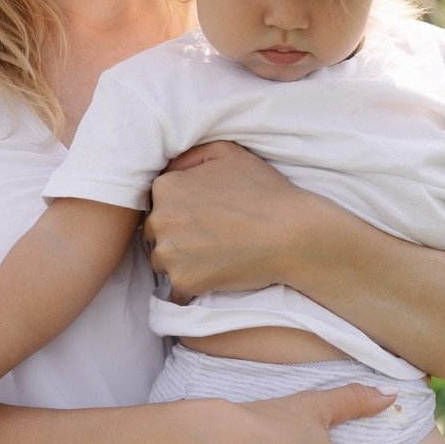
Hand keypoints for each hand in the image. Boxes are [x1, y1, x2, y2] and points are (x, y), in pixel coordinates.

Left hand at [146, 141, 306, 301]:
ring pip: (162, 261)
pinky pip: (176, 291)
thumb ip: (189, 157)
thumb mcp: (225, 152)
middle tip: (208, 236)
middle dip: (175, 235)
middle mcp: (159, 220)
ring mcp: (169, 254)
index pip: (157, 202)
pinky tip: (211, 278)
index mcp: (165, 187)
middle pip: (154, 232)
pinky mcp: (184, 282)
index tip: (201, 215)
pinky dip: (190, 288)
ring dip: (180, 261)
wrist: (290, 233)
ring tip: (213, 256)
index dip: (179, 208)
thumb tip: (169, 169)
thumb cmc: (263, 190)